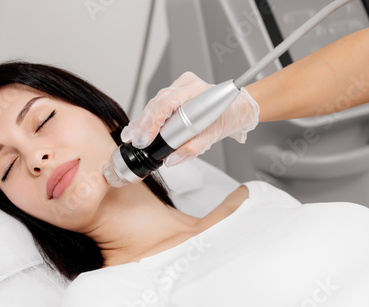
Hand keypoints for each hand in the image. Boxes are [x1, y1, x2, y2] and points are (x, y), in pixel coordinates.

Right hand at [121, 72, 259, 165]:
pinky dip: (149, 118)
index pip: (167, 104)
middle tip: (132, 140)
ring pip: (155, 104)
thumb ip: (192, 148)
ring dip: (143, 121)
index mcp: (197, 91)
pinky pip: (158, 105)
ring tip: (131, 136)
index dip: (152, 122)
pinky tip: (138, 128)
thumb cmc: (227, 117)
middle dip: (143, 124)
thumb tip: (171, 159)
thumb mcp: (212, 136)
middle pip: (157, 103)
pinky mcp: (175, 92)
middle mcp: (186, 85)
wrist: (236, 108)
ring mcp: (179, 86)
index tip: (144, 138)